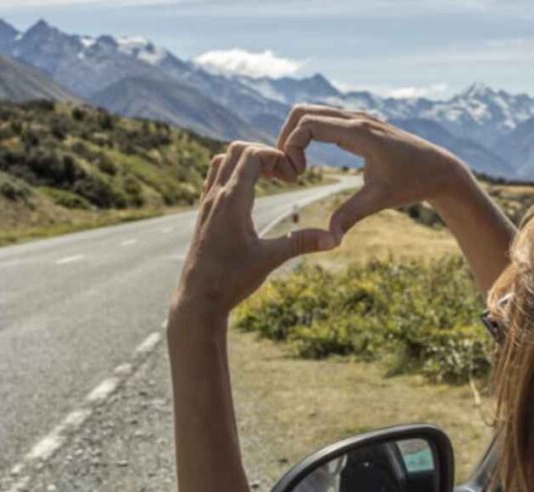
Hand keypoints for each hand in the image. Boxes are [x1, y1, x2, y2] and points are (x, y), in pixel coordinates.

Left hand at [171, 142, 337, 319]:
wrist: (198, 298)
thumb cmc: (231, 280)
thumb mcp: (269, 260)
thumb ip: (301, 244)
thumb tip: (334, 238)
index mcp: (232, 201)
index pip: (251, 155)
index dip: (276, 156)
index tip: (293, 177)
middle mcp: (216, 196)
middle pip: (236, 150)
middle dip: (264, 153)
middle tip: (284, 175)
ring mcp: (207, 203)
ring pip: (223, 160)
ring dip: (247, 161)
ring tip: (269, 180)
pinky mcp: (204, 212)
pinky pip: (216, 176)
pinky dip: (234, 173)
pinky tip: (251, 194)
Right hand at [277, 105, 469, 237]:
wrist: (439, 169)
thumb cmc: (412, 183)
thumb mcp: (379, 200)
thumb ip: (351, 215)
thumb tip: (330, 239)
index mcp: (359, 133)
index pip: (308, 124)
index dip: (292, 147)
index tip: (297, 175)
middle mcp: (357, 119)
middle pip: (303, 111)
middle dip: (287, 138)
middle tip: (288, 169)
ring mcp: (358, 118)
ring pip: (312, 112)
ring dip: (295, 135)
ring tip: (295, 167)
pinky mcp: (360, 124)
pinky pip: (324, 119)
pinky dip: (308, 134)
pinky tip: (308, 160)